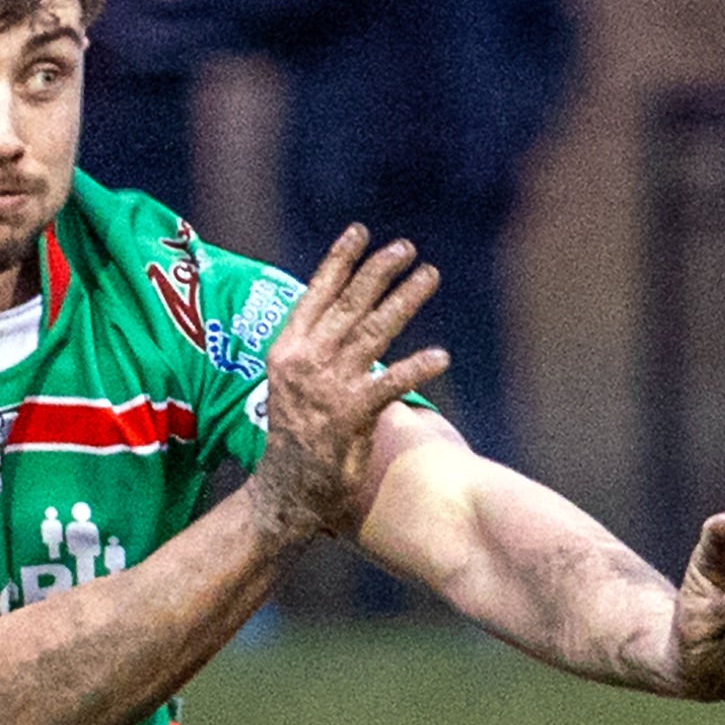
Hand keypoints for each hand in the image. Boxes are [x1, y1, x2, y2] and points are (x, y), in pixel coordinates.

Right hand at [249, 227, 450, 545]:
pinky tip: (440, 356)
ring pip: (373, 333)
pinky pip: (389, 384)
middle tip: (407, 248)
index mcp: (287, 349)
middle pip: (349, 305)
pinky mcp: (350, 416)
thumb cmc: (296, 437)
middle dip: (379, 271)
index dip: (339, 260)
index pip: (316, 294)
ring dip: (405, 300)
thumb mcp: (294, 383)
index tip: (361, 231)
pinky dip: (416, 368)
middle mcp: (305, 362)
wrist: (285, 492)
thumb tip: (350, 314)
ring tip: (429, 276)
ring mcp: (327, 388)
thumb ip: (318, 347)